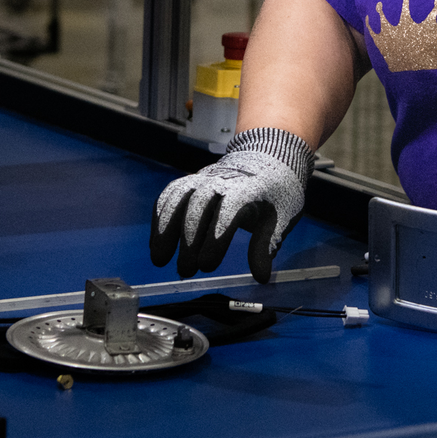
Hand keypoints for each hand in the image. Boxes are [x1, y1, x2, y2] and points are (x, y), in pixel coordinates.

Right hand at [150, 127, 312, 281]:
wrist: (267, 159)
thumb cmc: (275, 193)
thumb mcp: (280, 219)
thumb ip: (265, 246)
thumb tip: (262, 277)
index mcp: (247, 188)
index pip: (228, 210)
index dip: (215, 237)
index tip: (207, 265)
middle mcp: (221, 180)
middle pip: (198, 205)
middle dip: (188, 240)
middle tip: (186, 270)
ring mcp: (203, 178)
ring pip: (177, 198)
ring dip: (165, 229)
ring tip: (159, 259)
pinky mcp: (191, 181)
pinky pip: (169, 195)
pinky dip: (160, 218)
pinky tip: (156, 242)